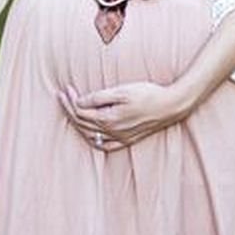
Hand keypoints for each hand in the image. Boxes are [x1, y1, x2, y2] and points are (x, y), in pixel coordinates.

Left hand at [57, 78, 188, 151]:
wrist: (171, 106)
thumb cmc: (148, 94)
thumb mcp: (122, 91)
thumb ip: (99, 97)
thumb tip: (79, 102)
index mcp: (108, 119)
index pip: (80, 112)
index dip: (70, 100)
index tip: (66, 88)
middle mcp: (111, 132)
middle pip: (82, 123)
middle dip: (69, 110)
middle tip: (62, 96)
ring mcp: (120, 138)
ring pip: (90, 135)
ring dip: (78, 124)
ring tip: (71, 112)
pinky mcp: (128, 140)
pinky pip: (105, 146)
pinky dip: (93, 140)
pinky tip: (91, 134)